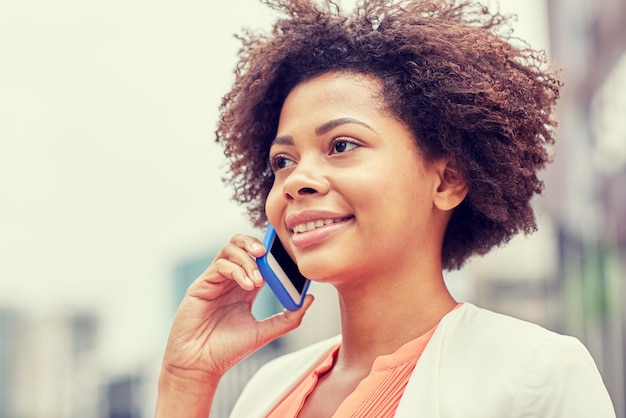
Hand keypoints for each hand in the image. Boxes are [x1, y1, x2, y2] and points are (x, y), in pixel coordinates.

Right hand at [160, 233, 313, 382]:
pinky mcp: (201, 285)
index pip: (258, 258)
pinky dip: (236, 270)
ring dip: (247, 259)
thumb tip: (310, 298)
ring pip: (230, 249)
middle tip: (267, 254)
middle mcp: (229, 280)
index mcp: (244, 288)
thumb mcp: (265, 332)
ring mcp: (214, 281)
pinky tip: (247, 286)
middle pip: (241, 244)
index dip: (271, 252)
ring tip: (258, 280)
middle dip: (255, 243)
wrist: (200, 365)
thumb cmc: (228, 350)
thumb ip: (289, 317)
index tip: (285, 255)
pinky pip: (220, 265)